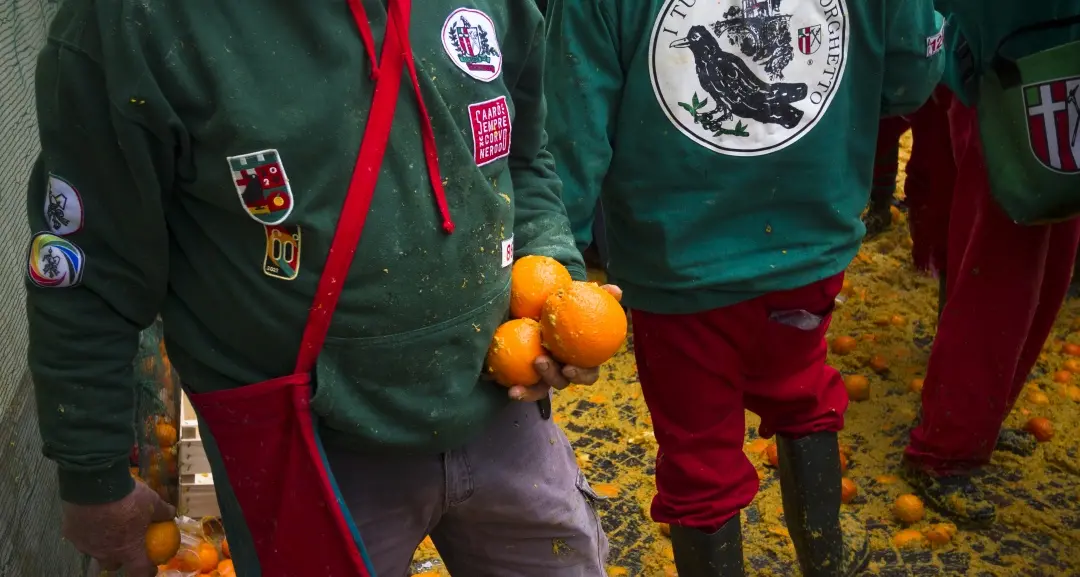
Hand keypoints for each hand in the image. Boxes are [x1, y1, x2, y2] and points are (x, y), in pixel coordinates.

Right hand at [62, 479, 175, 576]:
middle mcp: (106, 552)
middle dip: (120, 558)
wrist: (96, 484)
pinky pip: (80, 537)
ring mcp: (86, 545)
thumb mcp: (152, 501)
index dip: (146, 572)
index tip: (151, 568)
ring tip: (106, 530)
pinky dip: (87, 531)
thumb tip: (171, 513)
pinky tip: (90, 518)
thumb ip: (162, 511)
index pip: (139, 572)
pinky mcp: (71, 534)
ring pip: (94, 552)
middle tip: (125, 545)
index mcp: (128, 549)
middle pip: (113, 564)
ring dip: (102, 545)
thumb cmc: (128, 497)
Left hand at [508, 284, 621, 401]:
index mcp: (579, 357)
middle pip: (563, 382)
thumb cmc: (560, 304)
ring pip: (542, 388)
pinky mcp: (525, 374)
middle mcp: (562, 368)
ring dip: (534, 388)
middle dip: (554, 376)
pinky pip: (524, 387)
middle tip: (541, 361)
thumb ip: (597, 294)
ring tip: (522, 368)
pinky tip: (512, 391)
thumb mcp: (575, 296)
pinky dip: (520, 392)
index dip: (582, 375)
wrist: (532, 305)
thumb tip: (615, 289)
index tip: (569, 367)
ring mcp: (543, 373)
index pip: (588, 373)